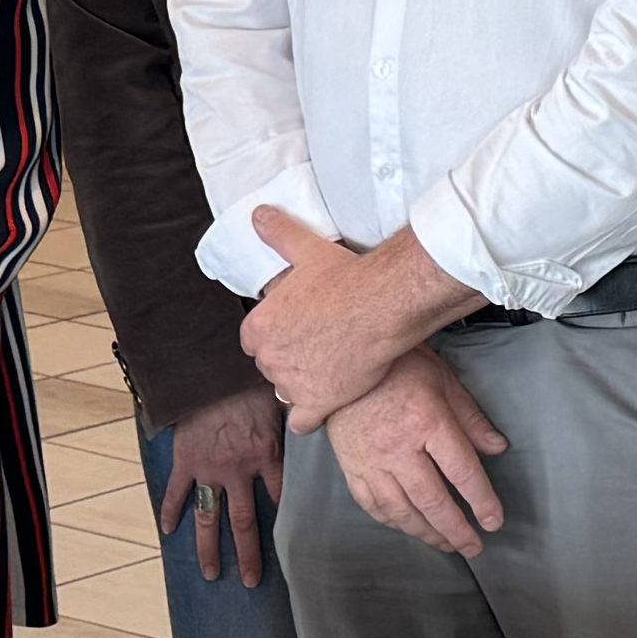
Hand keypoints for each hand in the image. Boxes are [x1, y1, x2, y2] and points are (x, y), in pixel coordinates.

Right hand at [160, 386, 288, 587]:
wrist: (212, 370)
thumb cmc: (250, 382)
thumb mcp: (281, 401)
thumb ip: (295, 420)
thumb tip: (318, 422)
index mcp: (266, 457)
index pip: (280, 497)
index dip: (285, 519)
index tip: (289, 543)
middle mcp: (239, 471)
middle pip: (245, 523)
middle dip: (248, 555)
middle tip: (250, 580)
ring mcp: (210, 470)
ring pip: (210, 519)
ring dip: (210, 549)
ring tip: (211, 573)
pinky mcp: (185, 462)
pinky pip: (176, 493)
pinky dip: (170, 512)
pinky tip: (168, 531)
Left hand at [240, 210, 476, 427]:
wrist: (383, 305)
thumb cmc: (346, 278)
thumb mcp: (306, 250)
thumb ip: (278, 234)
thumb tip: (259, 215)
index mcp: (260, 327)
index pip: (253, 340)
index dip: (273, 334)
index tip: (292, 329)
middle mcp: (270, 359)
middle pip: (270, 365)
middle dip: (288, 357)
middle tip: (315, 343)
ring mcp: (293, 384)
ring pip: (287, 391)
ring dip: (302, 384)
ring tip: (326, 367)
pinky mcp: (319, 403)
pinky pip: (303, 421)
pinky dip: (310, 416)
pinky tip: (321, 406)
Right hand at [321, 355, 511, 557]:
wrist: (339, 359)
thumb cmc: (397, 366)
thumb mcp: (442, 379)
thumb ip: (470, 418)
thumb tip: (497, 448)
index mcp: (426, 421)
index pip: (461, 472)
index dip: (481, 501)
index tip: (493, 521)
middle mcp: (398, 447)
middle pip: (432, 500)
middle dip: (456, 529)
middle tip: (473, 547)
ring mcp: (370, 461)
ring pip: (401, 510)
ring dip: (427, 532)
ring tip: (446, 544)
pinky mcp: (350, 467)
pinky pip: (373, 505)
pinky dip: (394, 522)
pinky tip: (409, 527)